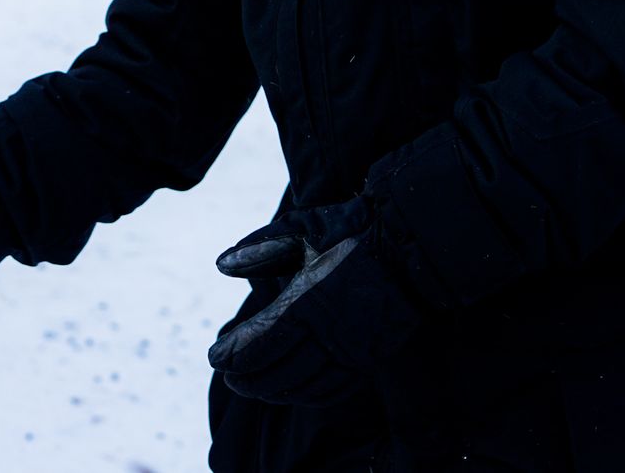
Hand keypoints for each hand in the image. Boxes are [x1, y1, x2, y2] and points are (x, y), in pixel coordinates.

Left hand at [207, 201, 421, 406]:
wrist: (410, 245)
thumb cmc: (350, 229)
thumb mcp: (300, 228)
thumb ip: (259, 248)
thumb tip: (221, 265)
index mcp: (308, 300)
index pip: (262, 341)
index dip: (234, 354)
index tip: (213, 357)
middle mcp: (331, 333)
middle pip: (280, 370)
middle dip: (249, 378)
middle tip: (229, 378)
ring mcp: (354, 350)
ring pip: (306, 386)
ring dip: (275, 391)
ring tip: (253, 388)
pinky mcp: (372, 358)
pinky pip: (336, 390)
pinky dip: (309, 396)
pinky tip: (295, 391)